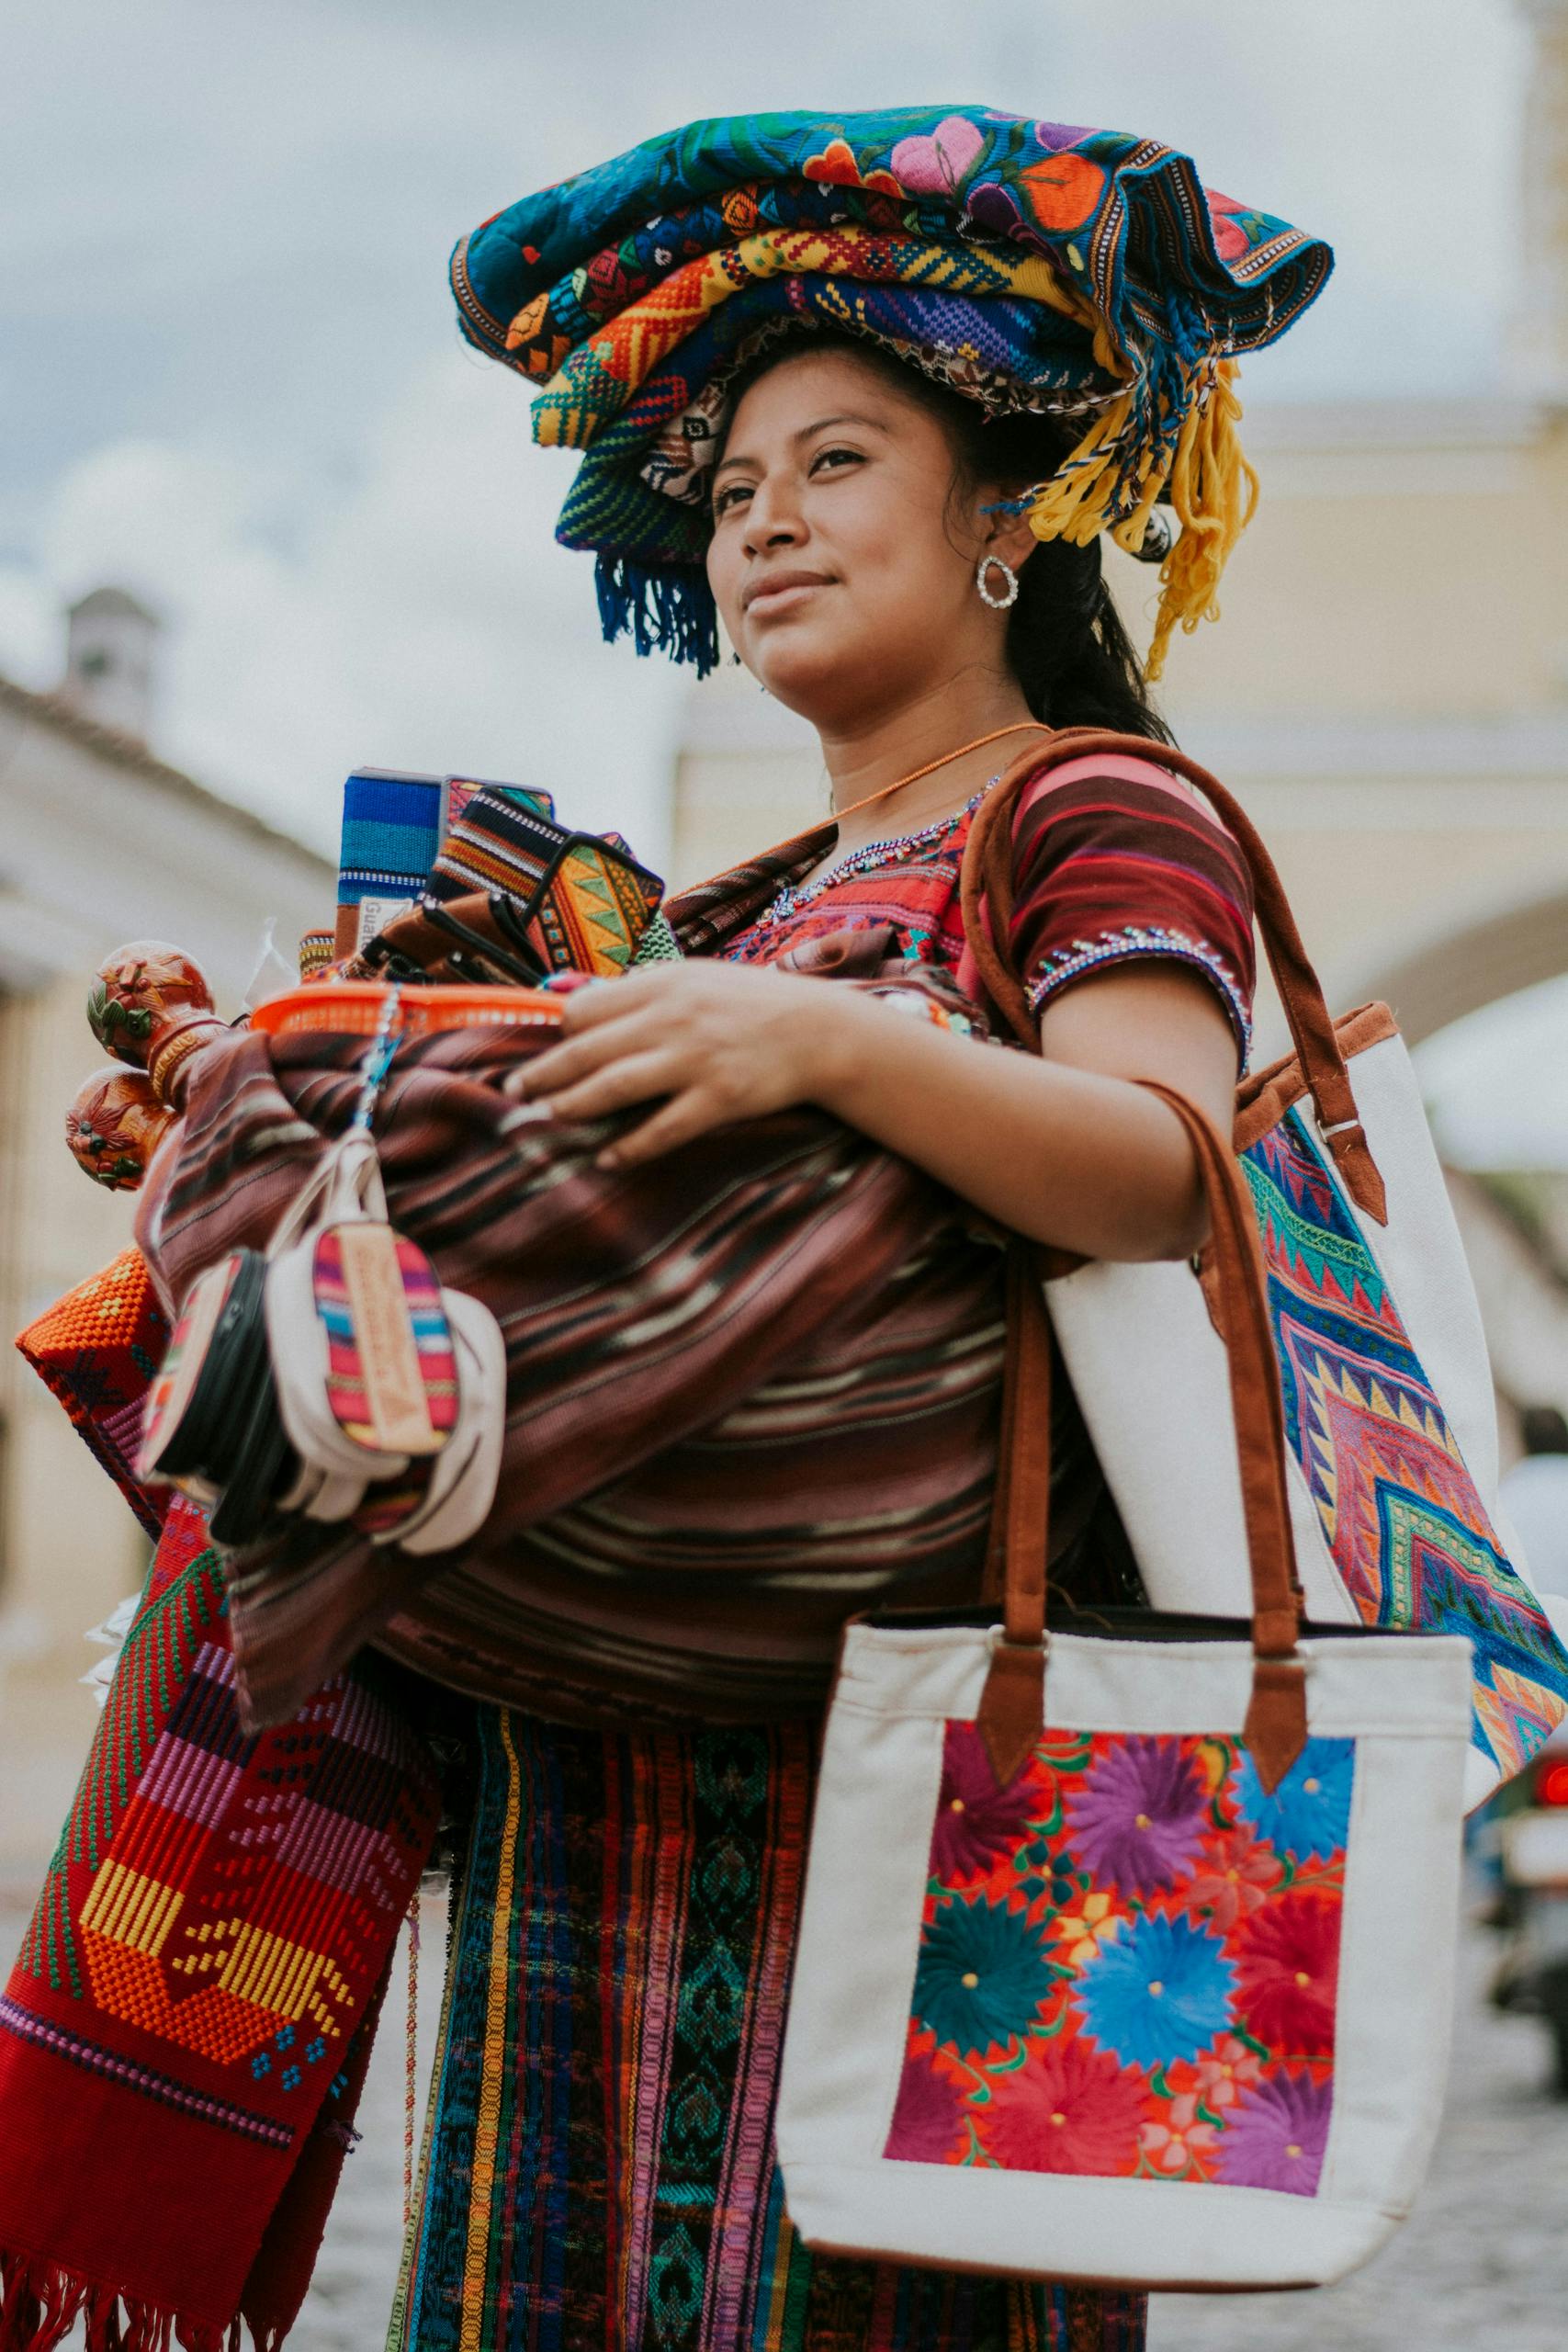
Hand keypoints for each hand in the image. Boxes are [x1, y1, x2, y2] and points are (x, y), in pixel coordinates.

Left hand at [512, 961, 853, 1168]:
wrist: (820, 1030)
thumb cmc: (751, 1004)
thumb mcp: (696, 979)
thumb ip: (642, 991)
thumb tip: (579, 1002)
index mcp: (663, 985)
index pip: (587, 1009)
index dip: (560, 1033)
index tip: (544, 1052)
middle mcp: (673, 1019)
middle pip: (588, 1049)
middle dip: (544, 1073)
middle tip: (514, 1091)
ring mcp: (696, 1059)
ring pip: (614, 1086)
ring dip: (573, 1105)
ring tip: (547, 1117)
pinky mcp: (720, 1098)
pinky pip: (662, 1128)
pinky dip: (630, 1146)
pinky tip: (607, 1158)